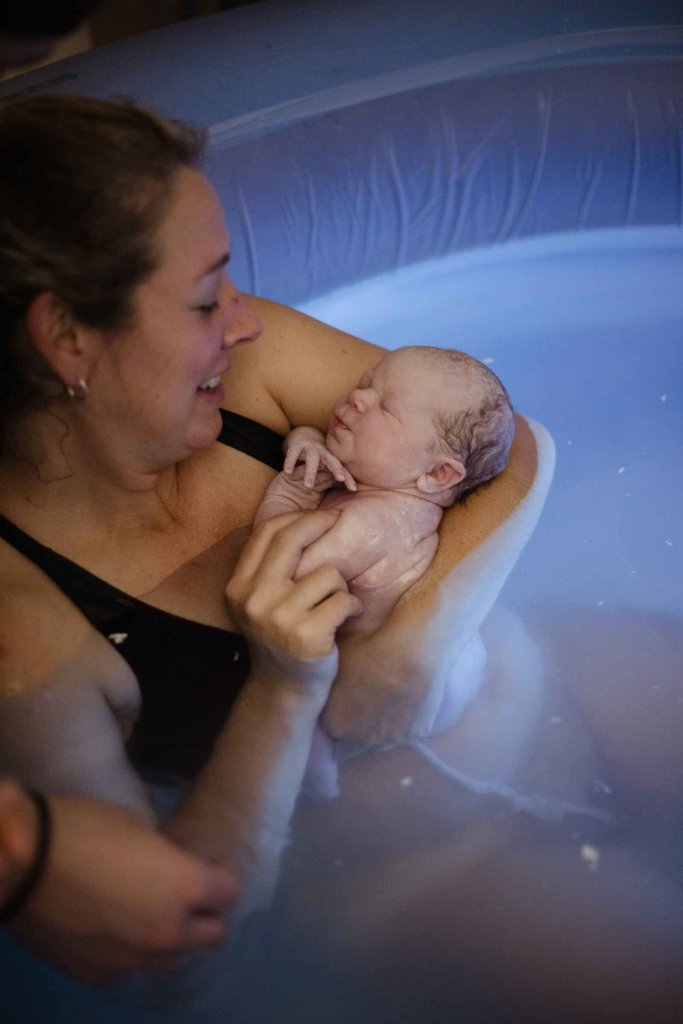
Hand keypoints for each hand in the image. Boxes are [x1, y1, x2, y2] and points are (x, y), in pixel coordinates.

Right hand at [1, 781, 238, 984]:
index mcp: (185, 887)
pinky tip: (114, 929)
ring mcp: (134, 959)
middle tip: (187, 894)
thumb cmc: (84, 828)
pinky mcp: (100, 974)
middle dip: (207, 914)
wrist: (22, 862)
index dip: (220, 876)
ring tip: (148, 914)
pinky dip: (132, 952)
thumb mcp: (139, 828)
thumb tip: (173, 870)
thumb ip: (168, 859)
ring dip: (173, 938)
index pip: (230, 893)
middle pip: (214, 936)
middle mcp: (168, 931)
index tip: (207, 867)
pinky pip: (132, 969)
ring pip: (174, 958)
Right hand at [226, 511, 361, 691]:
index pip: (266, 533)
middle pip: (292, 540)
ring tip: (333, 606)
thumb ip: (268, 568)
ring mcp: (279, 617)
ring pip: (328, 573)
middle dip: (320, 524)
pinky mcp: (307, 635)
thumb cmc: (281, 637)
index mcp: (238, 587)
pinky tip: (343, 621)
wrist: (284, 690)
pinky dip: (351, 608)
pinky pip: (343, 600)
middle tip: (338, 520)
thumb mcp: (260, 602)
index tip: (319, 515)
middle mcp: (254, 599)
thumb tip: (301, 519)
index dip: (296, 517)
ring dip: (339, 587)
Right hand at [284, 426, 356, 490]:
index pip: (342, 469)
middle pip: (332, 460)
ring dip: (311, 471)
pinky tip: (288, 471)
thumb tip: (351, 492)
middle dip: (336, 469)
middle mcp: (323, 452)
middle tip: (340, 479)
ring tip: (309, 485)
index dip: (348, 478)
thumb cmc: (319, 458)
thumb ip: (335, 478)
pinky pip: (293, 454)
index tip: (354, 489)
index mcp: (332, 459)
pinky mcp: (296, 446)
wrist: (303, 438)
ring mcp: (310, 448)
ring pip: (312, 459)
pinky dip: (290, 462)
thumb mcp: (327, 467)